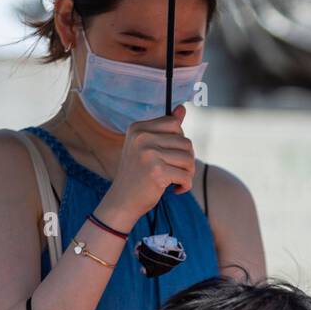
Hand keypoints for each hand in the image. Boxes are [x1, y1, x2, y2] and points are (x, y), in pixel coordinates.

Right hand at [99, 105, 194, 225]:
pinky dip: (185, 185)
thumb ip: (165, 129)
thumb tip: (182, 108)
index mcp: (138, 128)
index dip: (179, 141)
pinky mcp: (157, 172)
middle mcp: (142, 138)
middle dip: (187, 159)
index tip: (170, 155)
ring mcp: (149, 154)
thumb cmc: (138, 175)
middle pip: (185, 142)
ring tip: (177, 180)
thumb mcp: (147, 148)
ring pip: (189, 158)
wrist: (122, 201)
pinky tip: (176, 189)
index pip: (174, 124)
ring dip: (188, 173)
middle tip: (176, 171)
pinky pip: (186, 176)